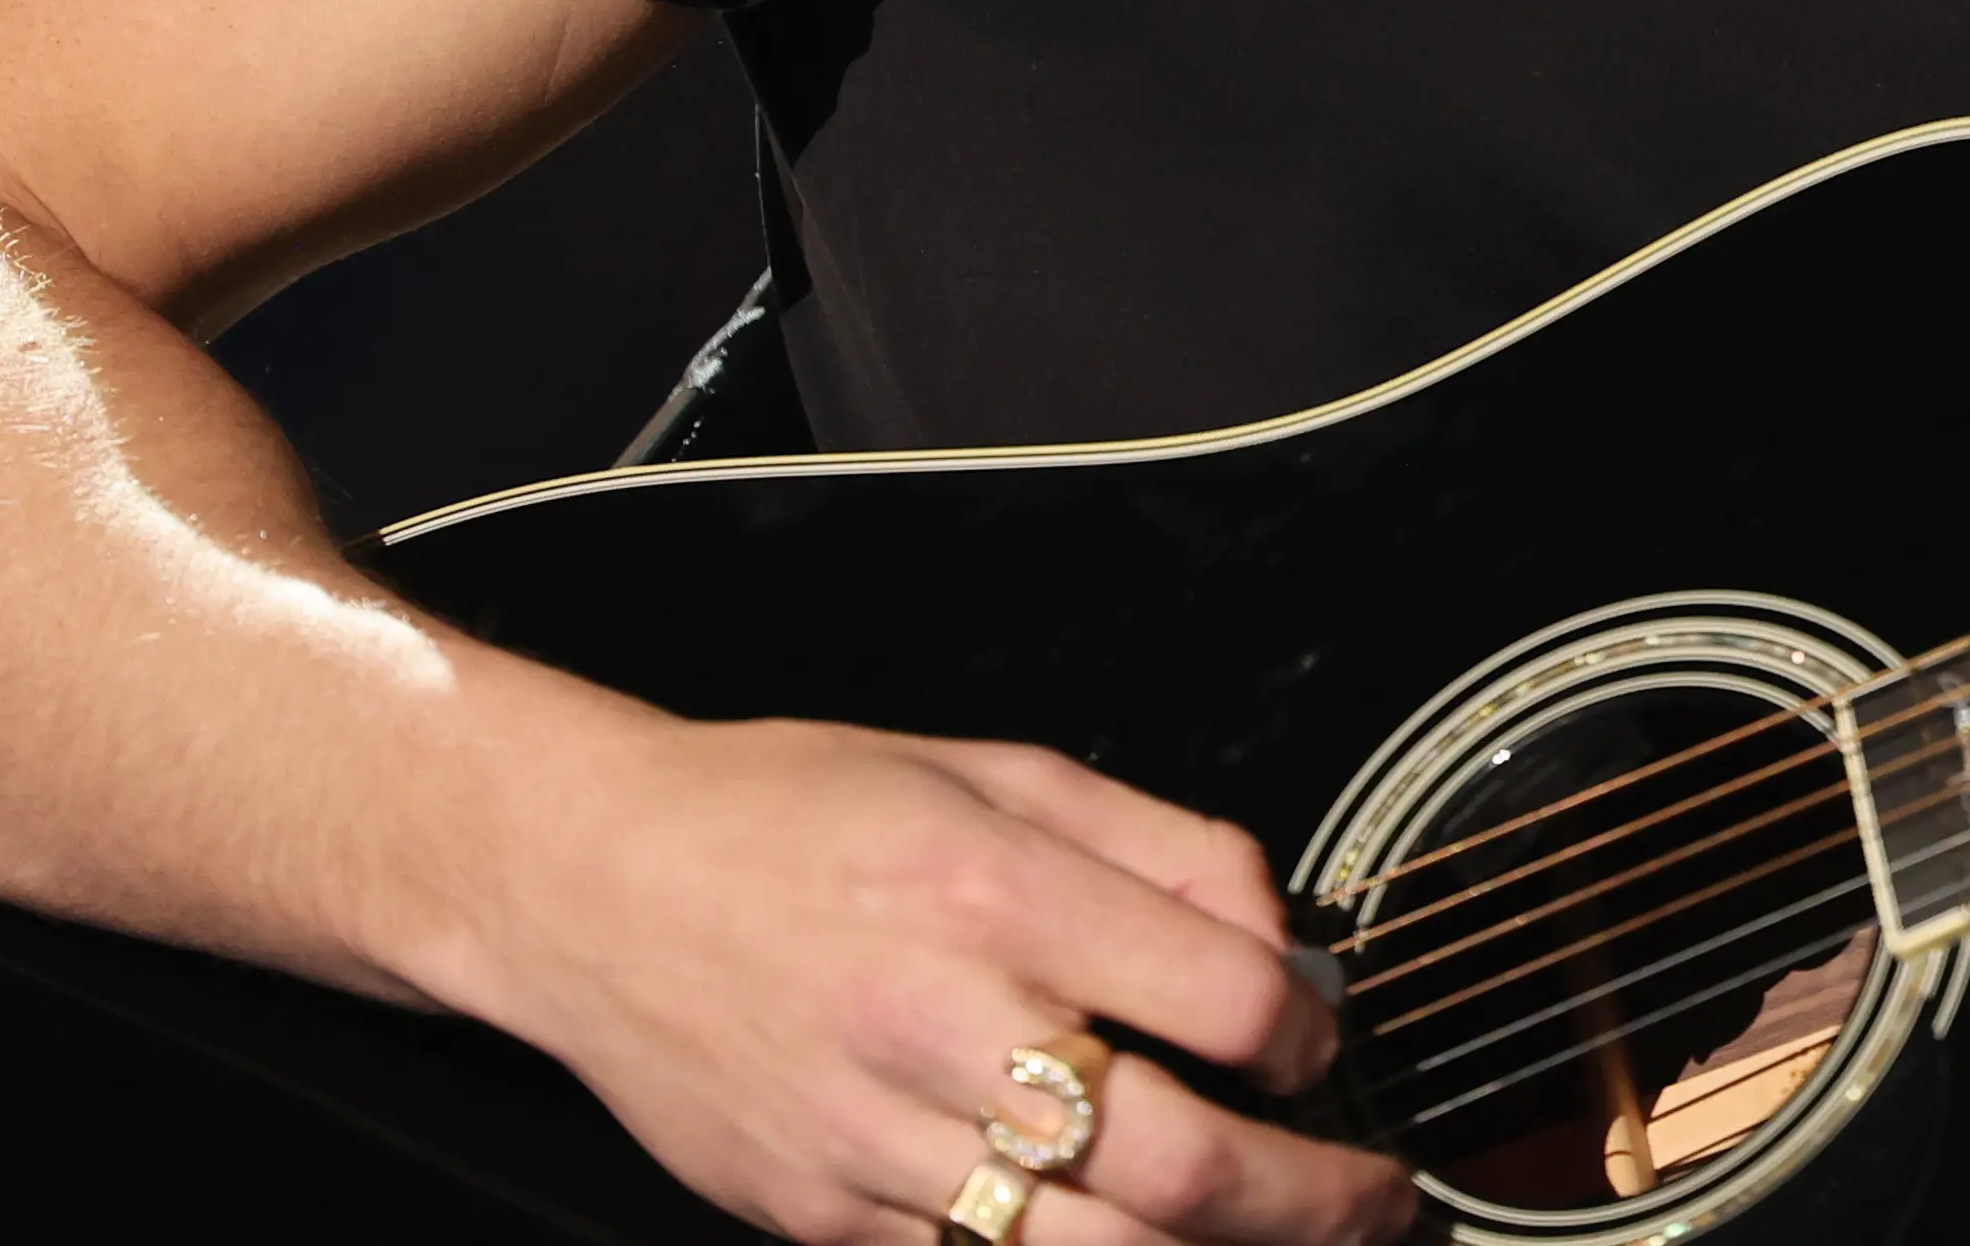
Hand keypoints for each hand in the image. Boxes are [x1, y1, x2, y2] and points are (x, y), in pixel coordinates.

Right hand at [431, 696, 1413, 1242]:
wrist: (594, 883)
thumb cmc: (796, 816)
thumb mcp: (1002, 771)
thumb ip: (1162, 851)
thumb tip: (1277, 943)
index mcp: (996, 892)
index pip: (1225, 1000)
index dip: (1308, 1034)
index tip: (1318, 1042)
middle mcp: (939, 1025)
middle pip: (1179, 1166)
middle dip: (1313, 1203)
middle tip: (1375, 1204)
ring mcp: (872, 1141)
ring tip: (1287, 1242)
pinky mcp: (818, 1217)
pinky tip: (1131, 1244)